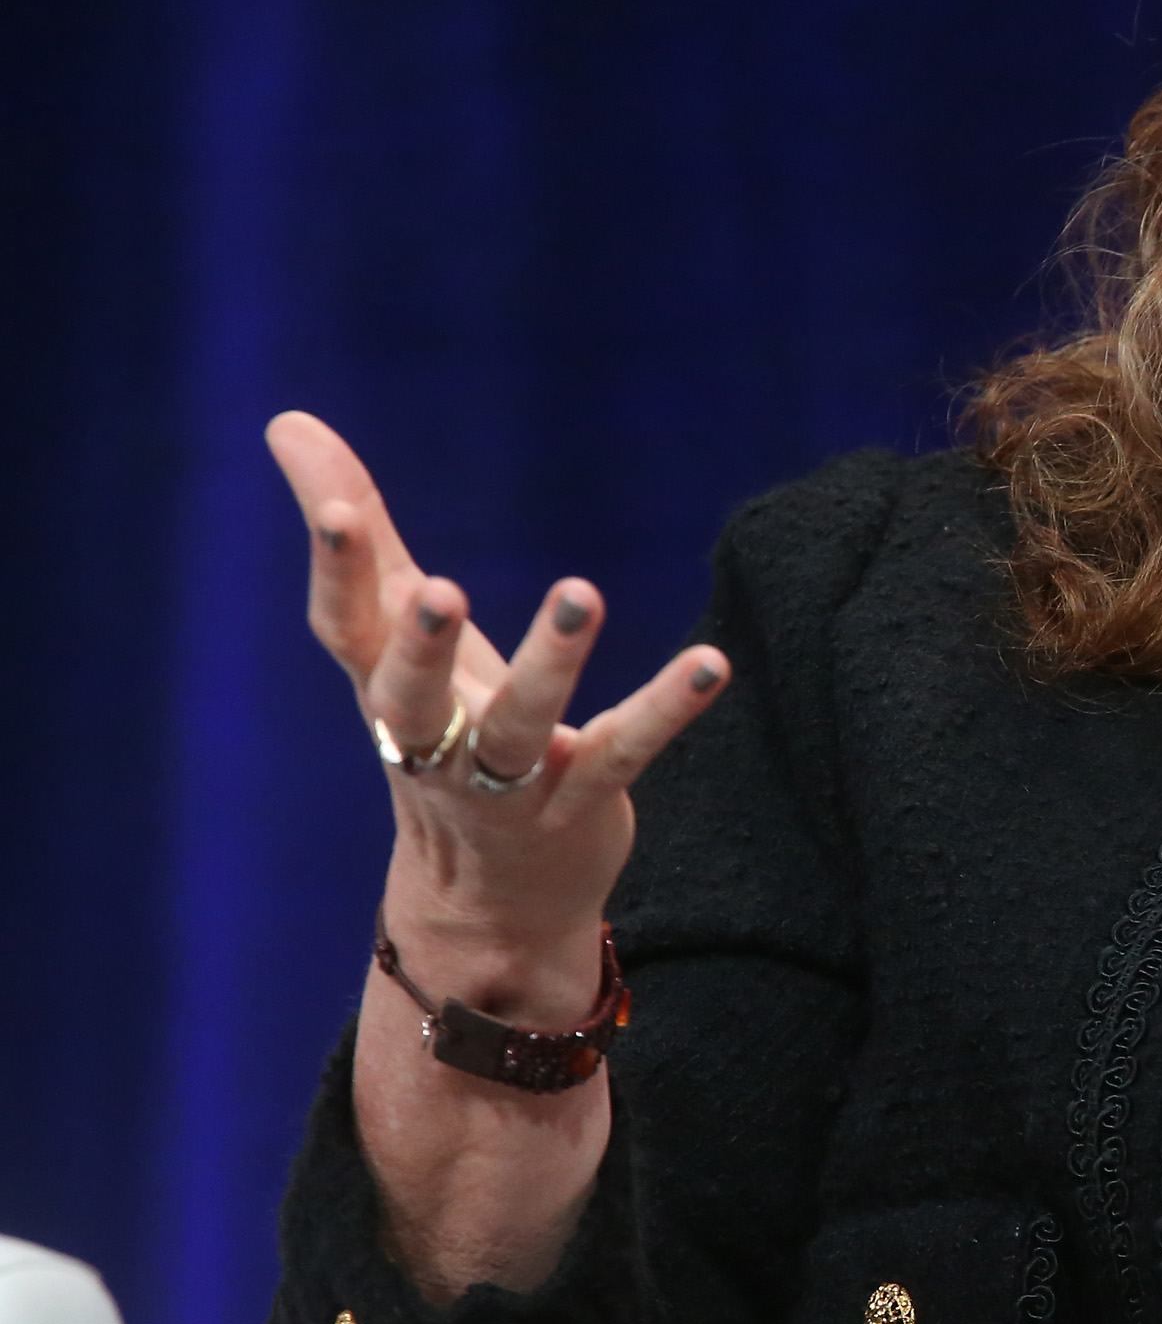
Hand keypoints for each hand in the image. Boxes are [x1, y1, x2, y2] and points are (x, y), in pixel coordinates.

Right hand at [266, 412, 728, 1024]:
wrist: (486, 902)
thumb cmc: (441, 733)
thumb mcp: (398, 636)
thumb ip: (360, 534)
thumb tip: (287, 420)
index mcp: (386, 692)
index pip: (346, 632)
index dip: (336, 575)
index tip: (338, 511)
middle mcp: (435, 742)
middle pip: (413, 698)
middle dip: (418, 646)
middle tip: (435, 588)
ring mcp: (507, 783)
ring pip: (519, 727)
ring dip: (550, 663)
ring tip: (582, 591)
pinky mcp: (582, 803)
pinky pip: (625, 751)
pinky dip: (667, 708)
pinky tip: (713, 662)